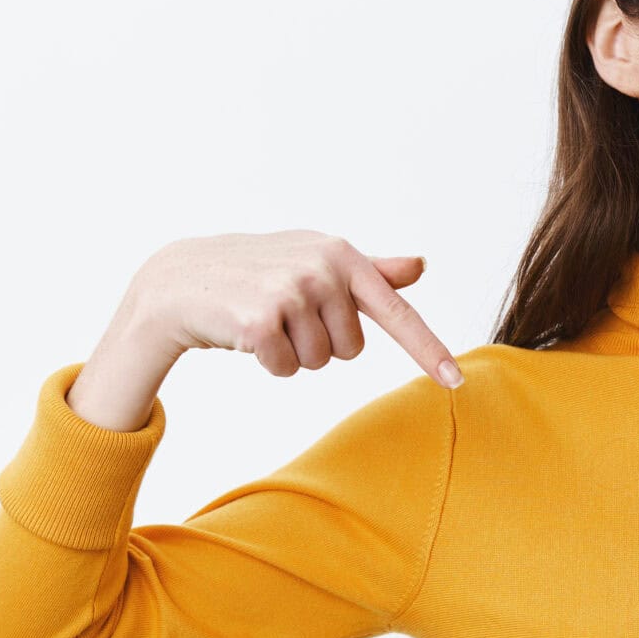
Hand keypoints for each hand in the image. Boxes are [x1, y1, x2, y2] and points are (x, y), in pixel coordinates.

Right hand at [119, 229, 464, 386]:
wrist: (181, 279)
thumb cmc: (257, 271)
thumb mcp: (314, 261)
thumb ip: (370, 271)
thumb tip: (420, 264)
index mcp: (342, 255)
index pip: (396, 311)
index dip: (427, 350)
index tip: (456, 382)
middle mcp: (322, 269)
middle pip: (351, 350)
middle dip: (319, 343)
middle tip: (285, 316)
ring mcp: (291, 292)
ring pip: (319, 363)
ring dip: (292, 354)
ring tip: (264, 321)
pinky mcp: (261, 321)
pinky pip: (288, 370)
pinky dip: (269, 363)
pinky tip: (245, 334)